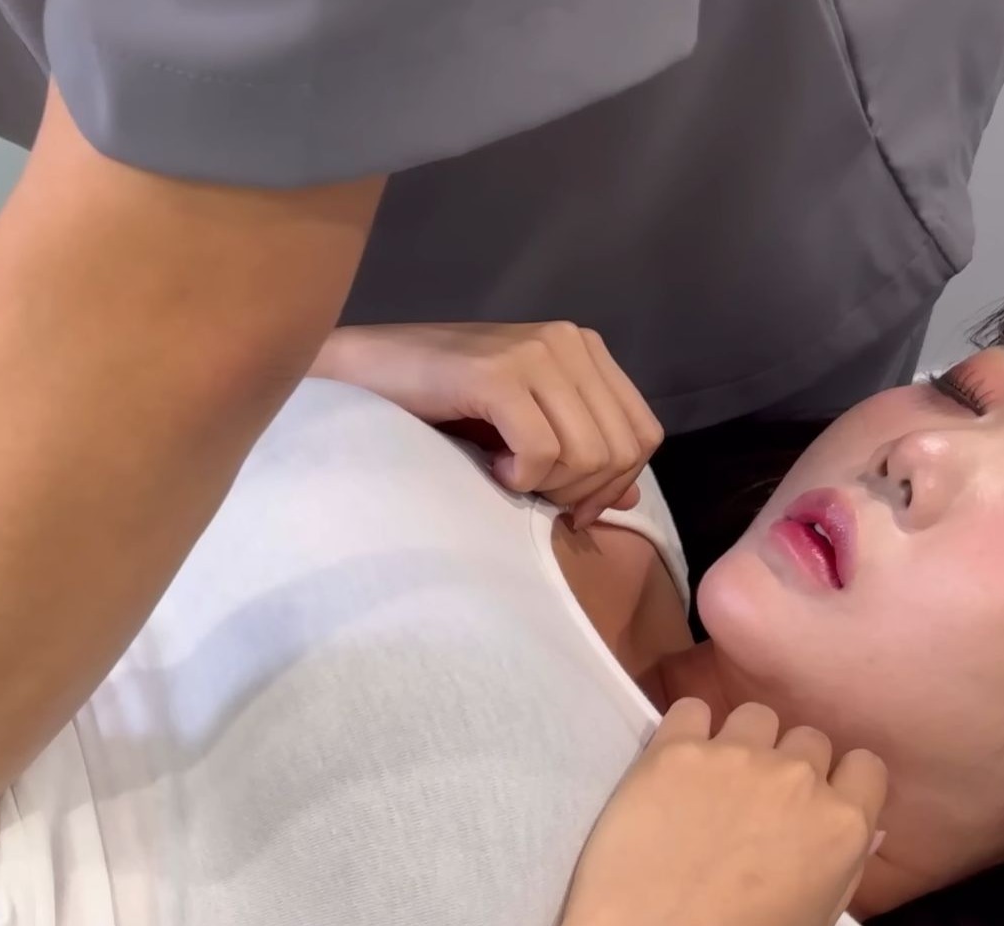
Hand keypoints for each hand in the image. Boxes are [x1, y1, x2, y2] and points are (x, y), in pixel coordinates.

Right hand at [309, 321, 665, 527]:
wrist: (361, 374)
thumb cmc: (438, 405)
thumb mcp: (522, 428)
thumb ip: (578, 453)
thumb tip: (630, 495)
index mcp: (584, 348)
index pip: (643, 433)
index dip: (615, 484)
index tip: (569, 507)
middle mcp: (569, 341)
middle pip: (621, 449)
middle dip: (581, 492)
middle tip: (532, 494)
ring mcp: (536, 351)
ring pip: (586, 454)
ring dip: (546, 485)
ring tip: (503, 473)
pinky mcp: (498, 373)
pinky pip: (542, 452)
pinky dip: (519, 476)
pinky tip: (489, 466)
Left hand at [554, 699, 887, 925]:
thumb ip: (843, 871)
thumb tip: (861, 829)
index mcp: (843, 826)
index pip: (866, 767)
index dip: (840, 783)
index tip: (813, 804)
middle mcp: (798, 779)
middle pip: (808, 740)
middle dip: (789, 766)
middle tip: (753, 806)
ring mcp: (735, 758)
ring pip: (755, 718)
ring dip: (743, 743)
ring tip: (712, 784)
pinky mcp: (674, 751)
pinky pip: (692, 710)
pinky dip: (688, 731)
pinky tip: (674, 767)